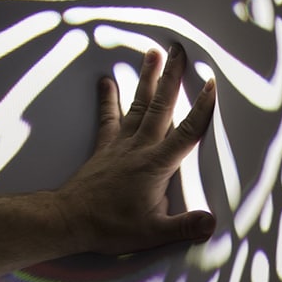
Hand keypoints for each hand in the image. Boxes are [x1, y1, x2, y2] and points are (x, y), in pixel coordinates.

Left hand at [52, 43, 217, 255]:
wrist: (69, 220)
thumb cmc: (110, 226)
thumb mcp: (153, 233)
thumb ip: (184, 226)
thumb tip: (212, 222)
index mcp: (157, 165)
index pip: (186, 131)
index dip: (201, 107)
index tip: (211, 82)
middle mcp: (140, 147)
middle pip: (162, 105)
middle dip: (173, 76)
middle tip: (180, 49)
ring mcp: (120, 144)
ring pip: (138, 104)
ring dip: (147, 77)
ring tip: (153, 52)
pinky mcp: (104, 147)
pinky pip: (108, 117)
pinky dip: (108, 97)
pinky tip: (107, 80)